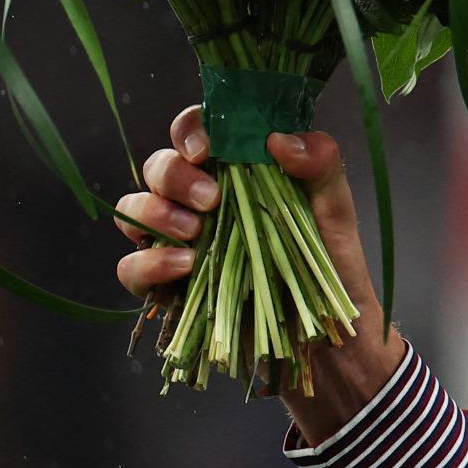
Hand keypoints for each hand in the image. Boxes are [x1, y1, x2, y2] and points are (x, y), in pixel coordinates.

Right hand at [114, 103, 406, 443]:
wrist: (327, 338)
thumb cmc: (333, 268)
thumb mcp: (336, 212)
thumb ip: (320, 165)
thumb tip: (278, 138)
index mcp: (239, 173)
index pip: (199, 133)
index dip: (191, 129)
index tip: (208, 146)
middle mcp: (202, 202)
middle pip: (159, 167)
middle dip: (174, 175)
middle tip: (210, 199)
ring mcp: (180, 243)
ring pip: (134, 209)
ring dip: (156, 213)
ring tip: (197, 232)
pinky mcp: (168, 286)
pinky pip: (131, 268)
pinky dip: (148, 263)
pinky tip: (184, 266)